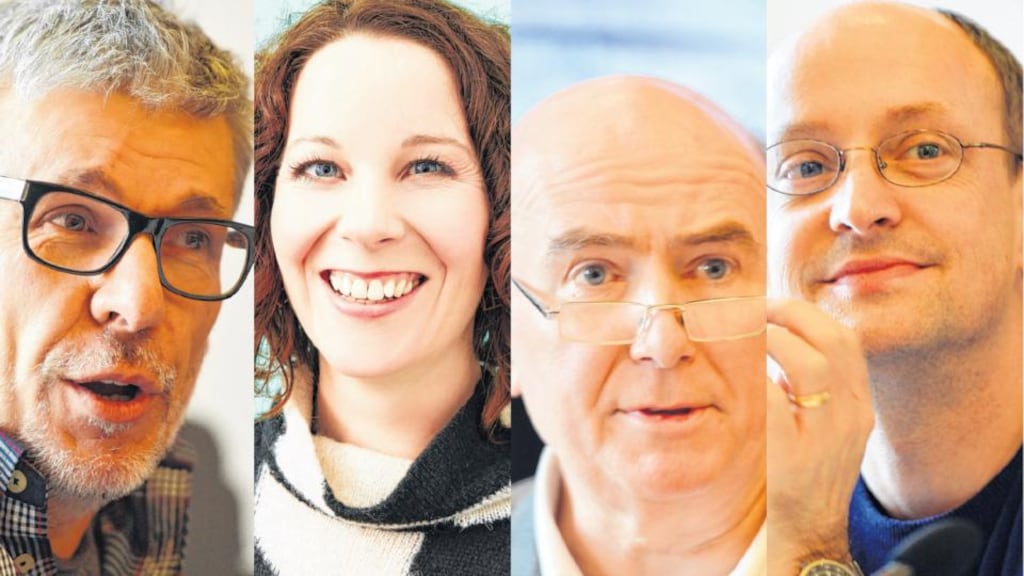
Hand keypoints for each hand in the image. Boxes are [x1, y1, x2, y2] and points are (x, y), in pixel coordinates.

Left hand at [766, 298, 873, 573]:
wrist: (808, 527)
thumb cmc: (808, 469)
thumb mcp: (828, 424)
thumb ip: (814, 386)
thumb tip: (782, 338)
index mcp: (859, 405)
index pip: (846, 340)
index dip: (809, 314)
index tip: (777, 307)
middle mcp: (850, 416)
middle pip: (834, 341)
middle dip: (793, 314)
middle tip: (758, 308)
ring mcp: (825, 435)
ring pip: (810, 364)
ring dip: (774, 338)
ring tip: (748, 334)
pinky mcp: (792, 453)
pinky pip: (774, 398)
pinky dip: (756, 375)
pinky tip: (738, 372)